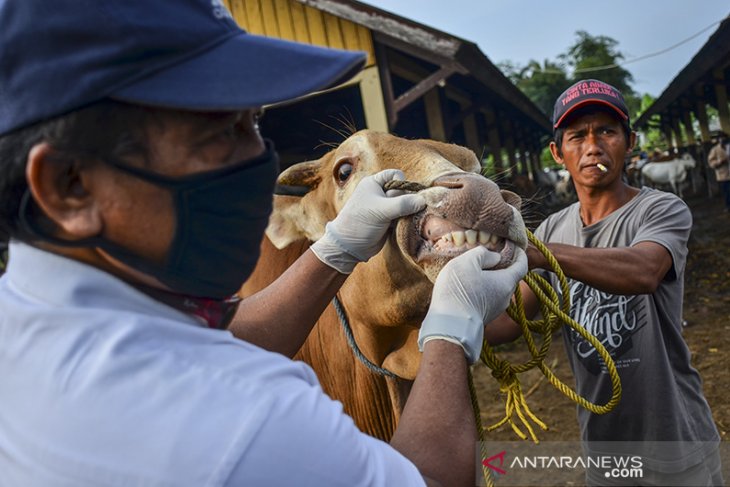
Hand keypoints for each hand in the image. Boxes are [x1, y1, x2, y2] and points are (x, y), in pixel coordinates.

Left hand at [310, 169, 425, 273]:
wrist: (350, 246)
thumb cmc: (361, 223)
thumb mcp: (382, 210)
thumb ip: (403, 204)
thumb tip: (423, 201)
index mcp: (374, 183)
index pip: (396, 174)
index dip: (401, 184)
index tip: (398, 197)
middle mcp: (379, 193)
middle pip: (403, 190)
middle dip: (405, 201)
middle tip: (397, 212)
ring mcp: (384, 207)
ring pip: (405, 204)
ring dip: (407, 212)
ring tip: (401, 221)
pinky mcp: (388, 220)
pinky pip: (403, 216)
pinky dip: (405, 220)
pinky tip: (401, 226)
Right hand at [418, 247, 527, 363]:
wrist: (449, 325)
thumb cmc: (459, 290)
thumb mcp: (468, 261)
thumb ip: (484, 253)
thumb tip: (495, 257)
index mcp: (506, 282)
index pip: (522, 266)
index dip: (520, 254)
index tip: (515, 246)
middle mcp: (505, 297)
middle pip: (510, 277)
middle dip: (503, 265)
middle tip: (490, 255)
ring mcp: (495, 309)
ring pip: (498, 288)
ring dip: (491, 278)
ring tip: (475, 270)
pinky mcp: (484, 316)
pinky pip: (488, 298)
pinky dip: (483, 289)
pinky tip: (469, 286)